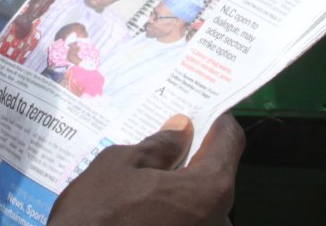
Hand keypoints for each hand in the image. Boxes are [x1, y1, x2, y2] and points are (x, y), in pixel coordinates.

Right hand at [49, 114, 243, 225]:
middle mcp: (219, 220)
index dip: (215, 121)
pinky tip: (143, 208)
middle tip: (164, 144)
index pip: (230, 141)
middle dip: (193, 157)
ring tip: (146, 179)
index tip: (198, 111)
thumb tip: (181, 130)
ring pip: (200, 204)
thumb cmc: (96, 214)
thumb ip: (158, 146)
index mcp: (208, 189)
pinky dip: (172, 213)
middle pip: (215, 175)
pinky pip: (188, 223)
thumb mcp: (120, 164)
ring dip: (180, 189)